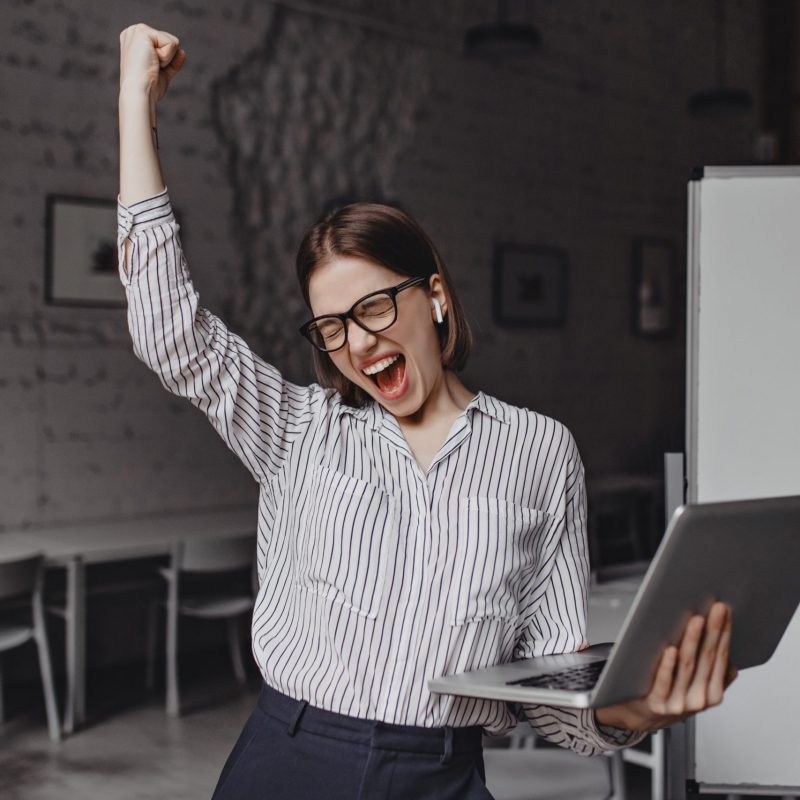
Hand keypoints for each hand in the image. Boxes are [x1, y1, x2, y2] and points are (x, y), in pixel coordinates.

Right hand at [119, 23, 184, 103]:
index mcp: (135, 41)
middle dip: (167, 59)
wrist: (139, 93)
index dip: (165, 61)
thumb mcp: (163, 73)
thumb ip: (172, 63)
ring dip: (167, 59)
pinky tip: (152, 62)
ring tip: (150, 65)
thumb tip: (182, 52)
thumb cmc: (148, 88)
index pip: (164, 45)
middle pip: (169, 42)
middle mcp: (134, 32)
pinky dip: (166, 57)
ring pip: (172, 42)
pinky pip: (172, 43)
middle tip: (151, 68)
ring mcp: (137, 30)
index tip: (150, 69)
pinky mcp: (143, 32)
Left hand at [595, 601, 737, 731]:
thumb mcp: (697, 686)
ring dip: (693, 641)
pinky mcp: (657, 703)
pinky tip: (670, 650)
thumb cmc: (669, 694)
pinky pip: (664, 682)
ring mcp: (678, 703)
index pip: (721, 658)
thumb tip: (726, 647)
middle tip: (717, 609)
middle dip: (714, 631)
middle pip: (707, 659)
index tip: (725, 611)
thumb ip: (713, 671)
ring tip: (696, 620)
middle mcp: (698, 699)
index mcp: (712, 693)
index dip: (724, 634)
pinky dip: (668, 666)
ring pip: (687, 666)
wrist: (639, 716)